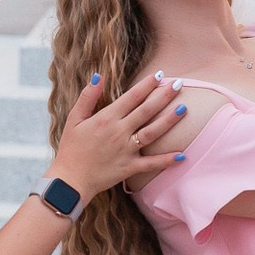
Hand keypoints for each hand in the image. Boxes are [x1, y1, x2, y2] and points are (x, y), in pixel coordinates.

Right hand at [47, 72, 191, 203]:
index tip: (160, 74)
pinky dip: (167, 160)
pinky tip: (182, 155)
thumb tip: (99, 75)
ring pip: (152, 133)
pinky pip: (151, 164)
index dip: (147, 85)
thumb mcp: (74, 119)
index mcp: (106, 118)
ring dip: (169, 121)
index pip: (131, 97)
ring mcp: (126, 150)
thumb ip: (87, 96)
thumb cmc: (71, 148)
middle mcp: (119, 132)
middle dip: (163, 97)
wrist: (69, 180)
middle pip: (146, 111)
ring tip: (184, 109)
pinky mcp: (129, 168)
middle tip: (178, 85)